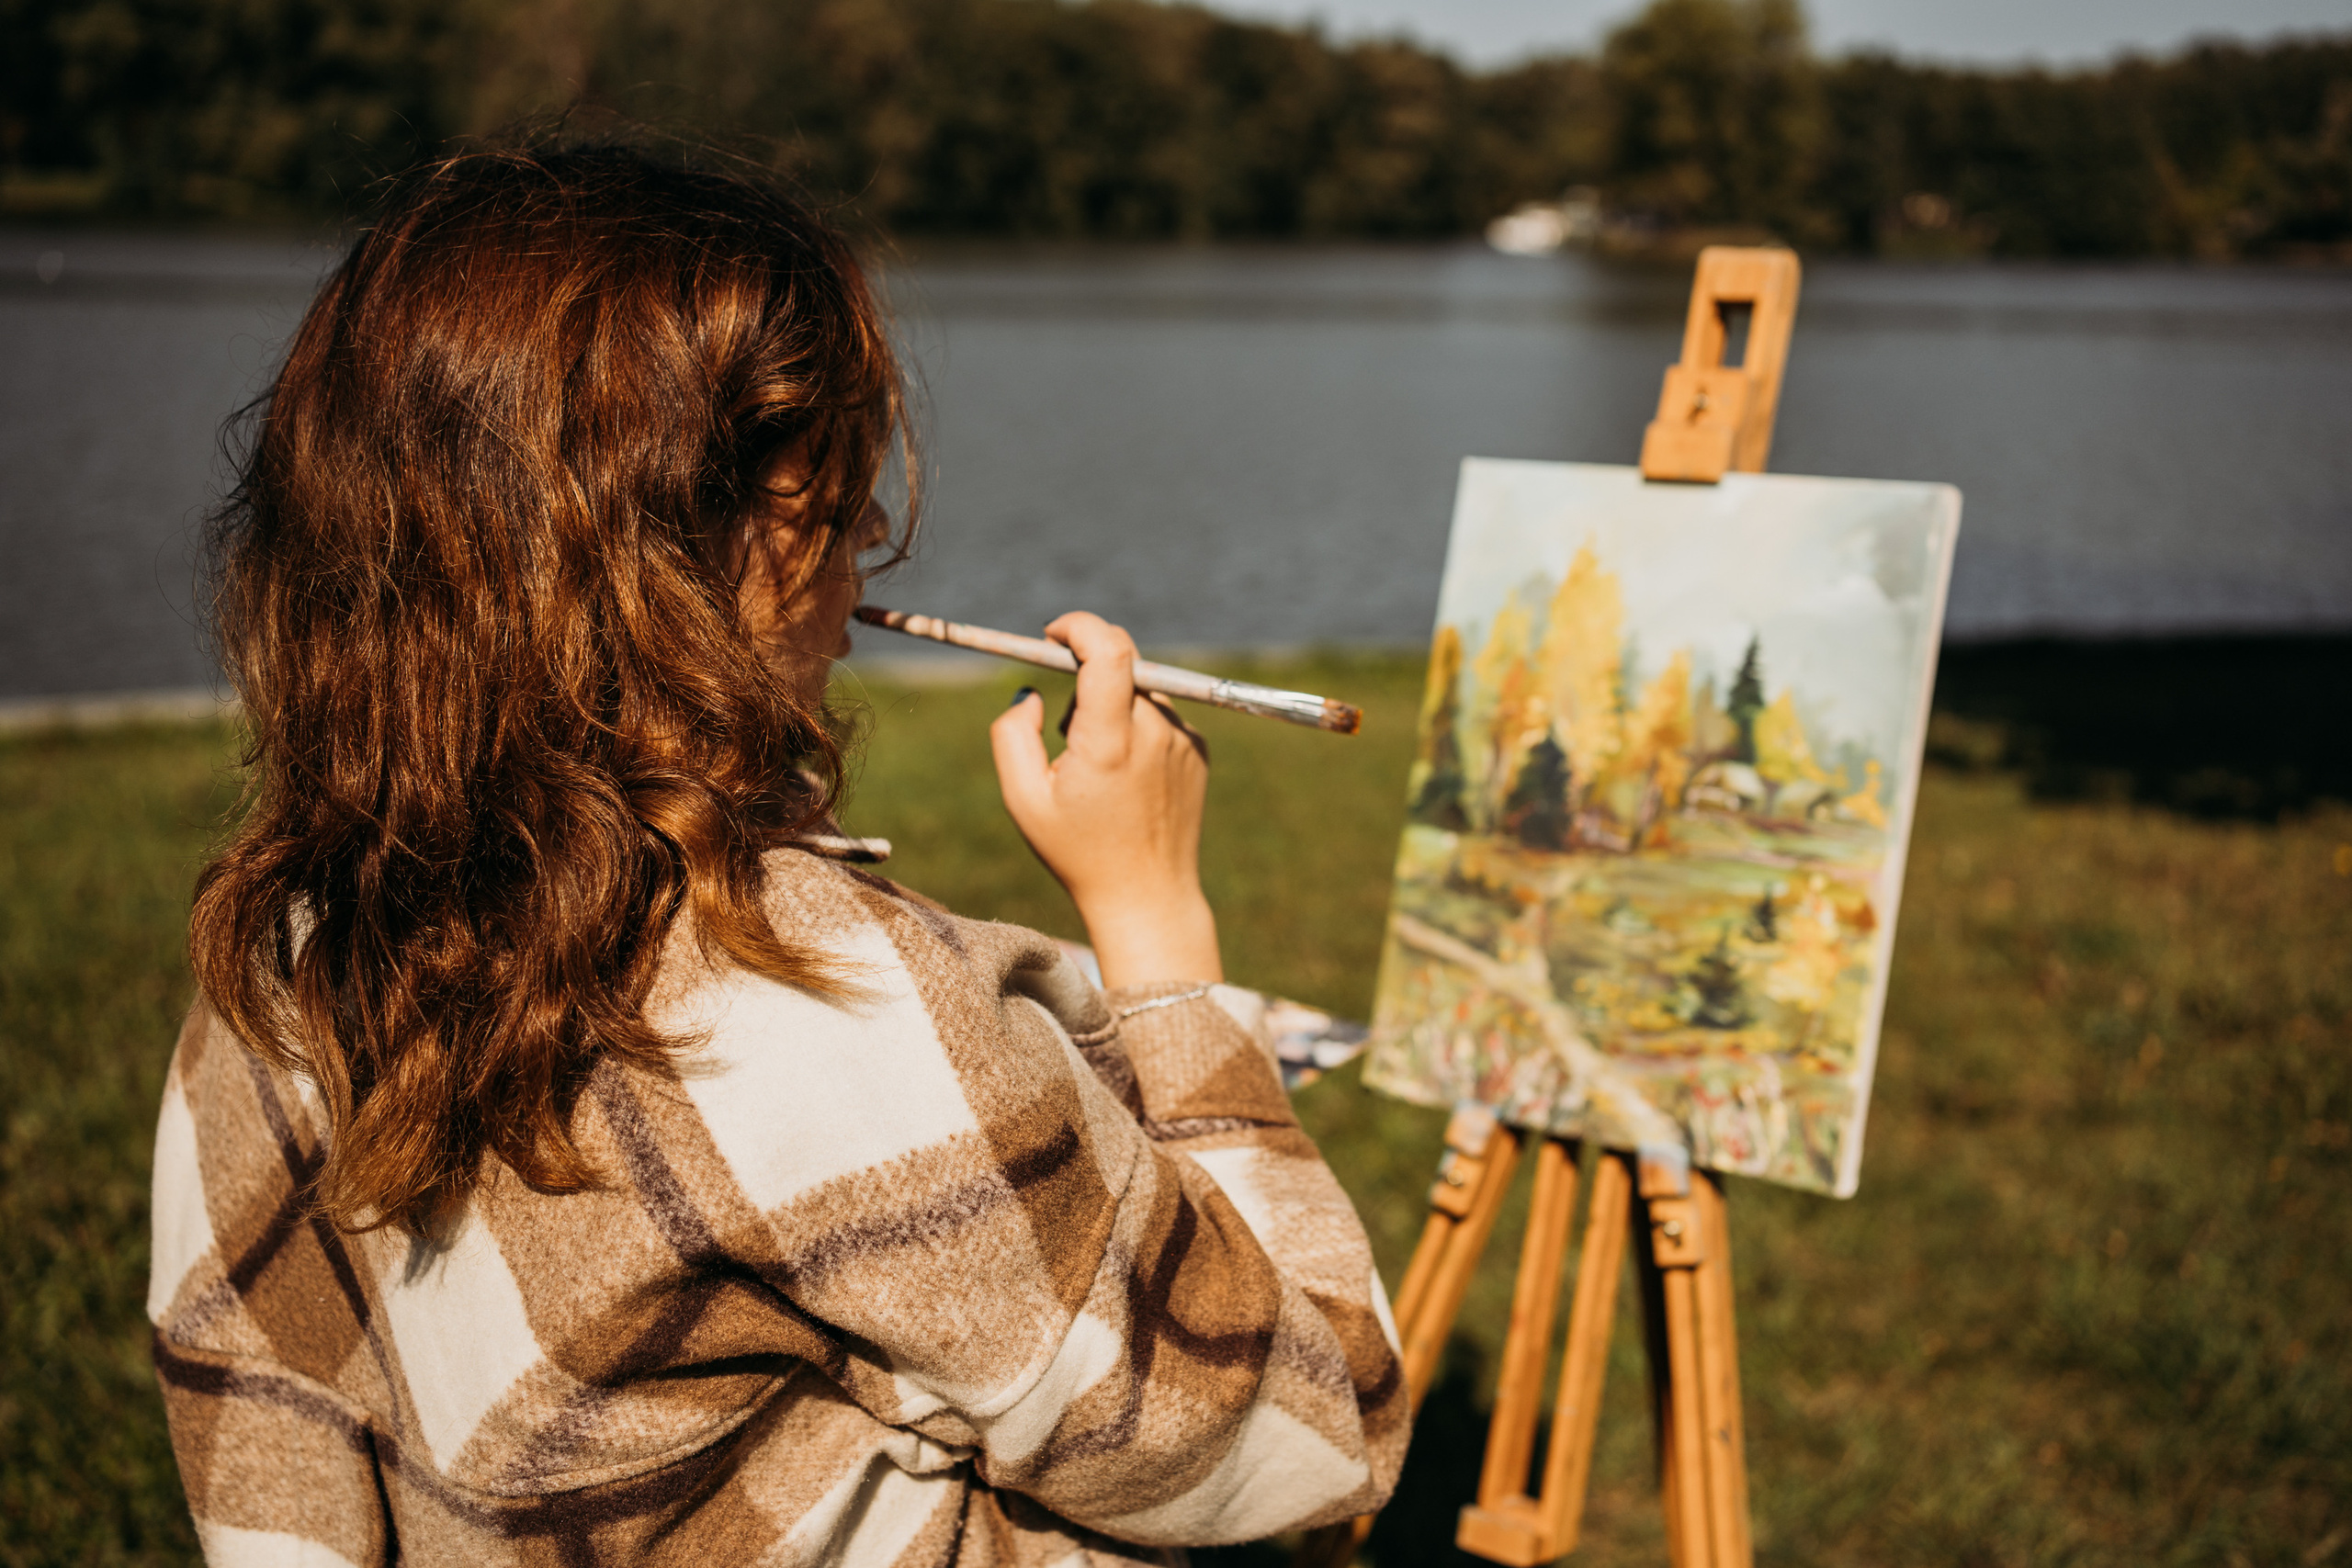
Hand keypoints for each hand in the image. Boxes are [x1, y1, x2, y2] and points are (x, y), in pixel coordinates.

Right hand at [989, 613, 1221, 988]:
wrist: (1147, 896)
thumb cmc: (1078, 852)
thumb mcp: (1024, 799)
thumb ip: (1012, 735)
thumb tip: (1031, 692)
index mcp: (1110, 742)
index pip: (1109, 649)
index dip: (1079, 626)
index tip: (1053, 634)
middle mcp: (1154, 732)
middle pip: (1121, 665)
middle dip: (1085, 678)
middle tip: (1065, 729)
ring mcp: (1183, 740)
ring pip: (1140, 690)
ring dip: (1113, 708)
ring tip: (1099, 771)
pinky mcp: (1198, 750)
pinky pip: (1160, 716)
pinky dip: (1138, 729)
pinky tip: (1127, 779)